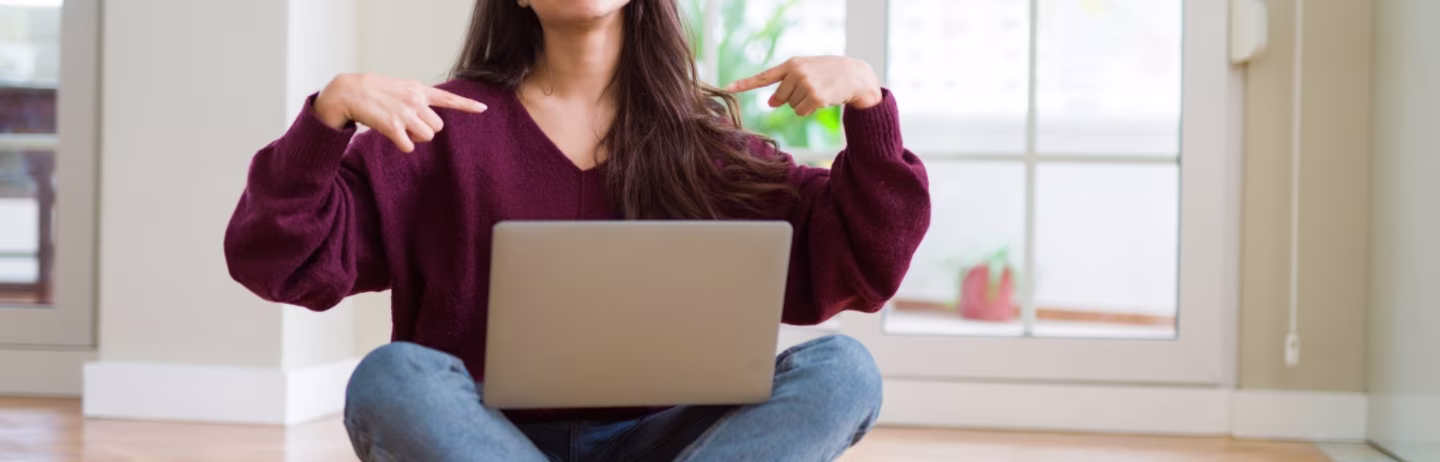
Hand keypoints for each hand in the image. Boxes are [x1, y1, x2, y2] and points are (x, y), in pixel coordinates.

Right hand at [314, 74, 487, 152]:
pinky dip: (403, 145)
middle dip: (425, 129)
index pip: (448, 98)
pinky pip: (409, 146)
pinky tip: (392, 135)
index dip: (467, 105)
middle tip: (408, 123)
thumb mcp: (401, 87)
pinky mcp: (393, 127)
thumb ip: (418, 98)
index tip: (484, 108)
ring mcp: (405, 114)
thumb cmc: (374, 90)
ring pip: (427, 137)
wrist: (349, 91)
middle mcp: (415, 100)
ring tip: (399, 127)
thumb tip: (431, 117)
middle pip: (438, 127)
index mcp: (419, 90)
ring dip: (415, 138)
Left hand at [724, 56, 883, 115]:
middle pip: (780, 98)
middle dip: (792, 98)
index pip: (764, 76)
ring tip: (819, 91)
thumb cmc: (827, 73)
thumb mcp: (806, 72)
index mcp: (792, 64)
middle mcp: (797, 72)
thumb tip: (770, 103)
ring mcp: (806, 84)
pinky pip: (801, 112)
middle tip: (810, 88)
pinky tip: (823, 98)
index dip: (744, 84)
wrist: (855, 75)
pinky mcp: (815, 97)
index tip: (727, 88)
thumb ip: (785, 84)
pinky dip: (810, 109)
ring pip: (791, 106)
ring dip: (804, 103)